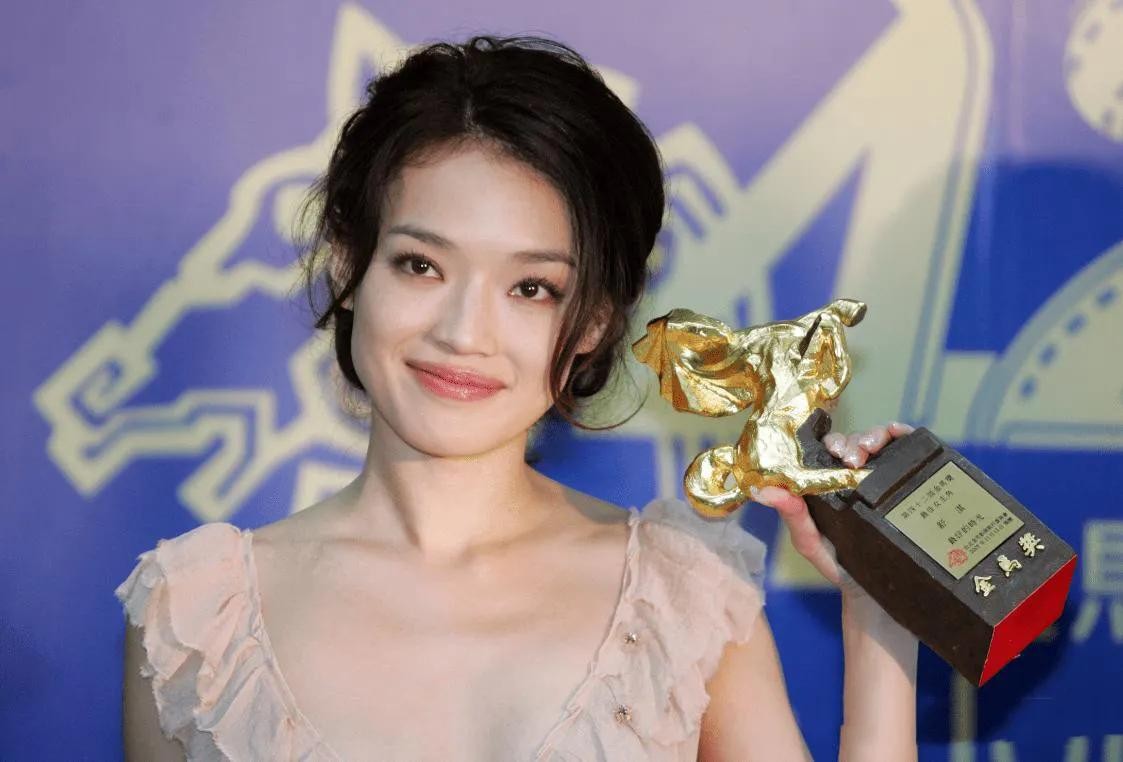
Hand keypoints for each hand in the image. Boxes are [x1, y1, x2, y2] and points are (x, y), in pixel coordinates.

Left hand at [749, 421, 914, 595]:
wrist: (876, 590)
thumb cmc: (837, 563)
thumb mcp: (809, 541)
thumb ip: (791, 516)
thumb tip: (762, 490)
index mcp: (826, 482)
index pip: (824, 449)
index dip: (829, 442)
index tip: (834, 450)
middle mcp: (851, 474)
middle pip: (851, 442)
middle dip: (853, 441)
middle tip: (854, 458)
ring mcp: (878, 473)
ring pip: (876, 440)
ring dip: (874, 436)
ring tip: (872, 451)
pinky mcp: (902, 477)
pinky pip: (903, 446)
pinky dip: (901, 433)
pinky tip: (900, 433)